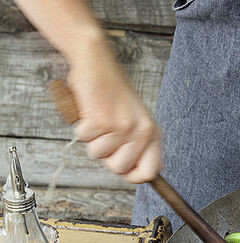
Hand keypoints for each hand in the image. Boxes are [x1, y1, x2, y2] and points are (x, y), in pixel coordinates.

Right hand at [67, 35, 162, 182]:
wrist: (98, 62)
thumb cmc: (114, 94)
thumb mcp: (138, 121)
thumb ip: (144, 146)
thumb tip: (153, 172)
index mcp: (153, 134)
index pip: (149, 172)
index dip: (134, 177)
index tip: (124, 171)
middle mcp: (142, 132)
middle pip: (120, 168)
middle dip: (107, 158)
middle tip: (105, 138)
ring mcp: (122, 126)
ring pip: (99, 156)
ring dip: (92, 141)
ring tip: (98, 120)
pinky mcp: (102, 120)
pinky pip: (84, 139)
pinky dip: (81, 128)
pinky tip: (89, 112)